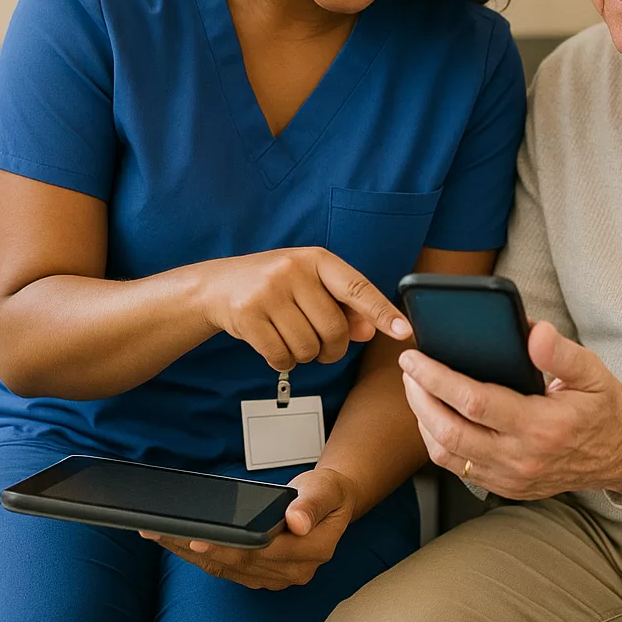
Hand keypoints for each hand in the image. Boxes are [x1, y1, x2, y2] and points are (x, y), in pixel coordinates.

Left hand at [140, 467, 356, 590]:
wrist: (330, 502)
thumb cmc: (327, 493)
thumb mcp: (326, 488)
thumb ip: (313, 503)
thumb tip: (297, 521)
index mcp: (314, 550)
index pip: (265, 551)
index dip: (230, 547)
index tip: (199, 540)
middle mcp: (294, 571)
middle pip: (239, 562)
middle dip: (199, 548)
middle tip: (165, 532)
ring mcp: (276, 577)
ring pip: (226, 569)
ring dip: (191, 554)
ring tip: (161, 535)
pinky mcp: (260, 574)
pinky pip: (226, 569)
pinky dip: (200, 556)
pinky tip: (178, 542)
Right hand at [193, 247, 411, 370]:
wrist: (218, 285)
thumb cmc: (277, 286)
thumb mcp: (311, 286)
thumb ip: (344, 307)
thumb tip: (371, 331)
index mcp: (317, 259)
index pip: (358, 288)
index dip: (382, 312)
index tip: (404, 331)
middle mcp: (294, 270)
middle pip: (334, 330)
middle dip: (332, 349)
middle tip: (321, 347)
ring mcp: (268, 292)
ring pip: (308, 348)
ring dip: (305, 356)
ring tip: (291, 338)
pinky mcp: (247, 315)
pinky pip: (282, 357)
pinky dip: (283, 362)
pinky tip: (274, 346)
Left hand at [399, 321, 621, 499]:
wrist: (620, 456)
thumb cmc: (603, 407)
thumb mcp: (593, 372)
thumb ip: (561, 352)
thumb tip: (533, 330)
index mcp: (540, 425)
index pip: (474, 401)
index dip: (437, 378)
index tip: (414, 357)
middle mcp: (520, 457)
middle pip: (449, 432)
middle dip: (419, 398)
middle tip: (408, 369)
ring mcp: (510, 477)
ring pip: (447, 455)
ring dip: (422, 421)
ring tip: (416, 389)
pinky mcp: (506, 486)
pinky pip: (458, 469)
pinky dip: (437, 442)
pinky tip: (435, 415)